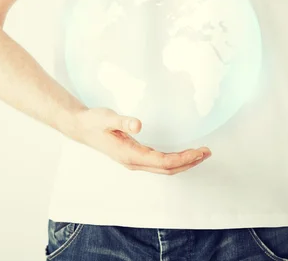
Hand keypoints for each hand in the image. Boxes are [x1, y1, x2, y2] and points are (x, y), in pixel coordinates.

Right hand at [67, 106, 211, 174]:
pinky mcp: (135, 157)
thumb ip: (123, 122)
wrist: (81, 127)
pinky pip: (159, 164)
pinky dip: (174, 161)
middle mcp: (134, 162)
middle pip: (167, 169)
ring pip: (164, 169)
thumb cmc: (94, 122)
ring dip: (184, 163)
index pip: (163, 162)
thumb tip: (138, 125)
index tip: (199, 151)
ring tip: (200, 154)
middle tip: (207, 152)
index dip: (183, 158)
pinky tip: (182, 155)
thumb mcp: (107, 117)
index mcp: (130, 155)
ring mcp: (134, 161)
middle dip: (189, 162)